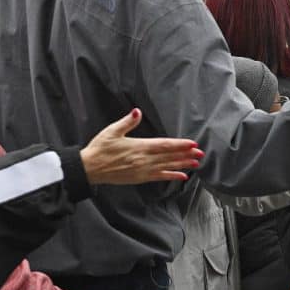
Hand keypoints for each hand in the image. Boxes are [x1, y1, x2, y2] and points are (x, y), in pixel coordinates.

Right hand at [80, 109, 202, 184]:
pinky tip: (182, 176)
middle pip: (169, 156)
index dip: (179, 144)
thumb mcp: (111, 131)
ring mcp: (142, 170)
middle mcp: (143, 159)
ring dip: (182, 165)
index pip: (164, 145)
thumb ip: (127, 122)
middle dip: (186, 154)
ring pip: (167, 166)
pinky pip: (159, 177)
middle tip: (200, 153)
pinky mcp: (139, 178)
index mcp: (138, 146)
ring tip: (196, 163)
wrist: (88, 168)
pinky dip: (171, 176)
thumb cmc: (99, 148)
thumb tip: (137, 111)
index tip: (192, 143)